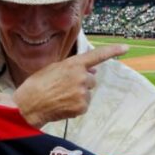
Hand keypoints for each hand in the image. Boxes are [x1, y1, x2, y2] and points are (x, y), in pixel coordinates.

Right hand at [0, 44, 127, 127]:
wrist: (29, 105)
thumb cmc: (38, 84)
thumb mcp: (54, 68)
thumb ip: (74, 68)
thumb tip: (93, 72)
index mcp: (73, 64)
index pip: (97, 55)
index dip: (112, 51)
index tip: (125, 47)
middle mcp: (81, 77)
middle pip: (91, 79)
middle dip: (81, 82)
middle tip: (64, 87)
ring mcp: (82, 93)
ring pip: (87, 93)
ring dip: (78, 94)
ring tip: (60, 96)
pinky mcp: (82, 107)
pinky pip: (84, 104)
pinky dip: (75, 106)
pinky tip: (63, 105)